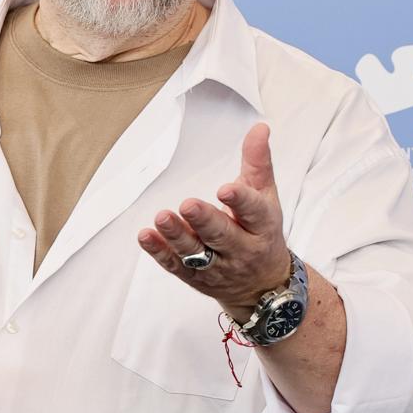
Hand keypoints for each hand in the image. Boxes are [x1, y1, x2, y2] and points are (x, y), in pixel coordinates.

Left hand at [138, 122, 290, 320]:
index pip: (254, 212)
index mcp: (262, 226)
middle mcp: (241, 249)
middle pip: (222, 235)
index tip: (225, 188)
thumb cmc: (261, 231)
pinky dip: (160, 252)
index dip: (240, 200)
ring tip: (161, 217)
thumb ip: (258, 163)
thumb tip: (259, 128)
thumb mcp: (266, 196)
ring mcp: (217, 266)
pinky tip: (146, 236)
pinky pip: (176, 265)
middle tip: (187, 204)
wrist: (264, 285)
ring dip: (176, 236)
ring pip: (196, 253)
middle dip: (204, 221)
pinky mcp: (195, 277)